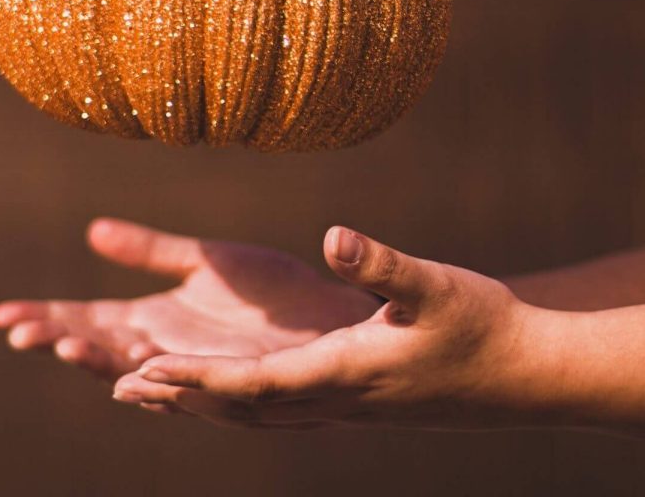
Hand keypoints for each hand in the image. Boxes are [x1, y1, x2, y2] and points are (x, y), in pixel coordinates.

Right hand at [0, 219, 380, 384]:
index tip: (0, 315)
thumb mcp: (202, 259)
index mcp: (153, 318)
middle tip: (18, 333)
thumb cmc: (266, 292)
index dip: (46, 317)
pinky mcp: (227, 378)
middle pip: (98, 346)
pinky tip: (128, 378)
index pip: (86, 320)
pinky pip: (183, 385)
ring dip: (96, 361)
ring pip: (132, 368)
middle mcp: (165, 348)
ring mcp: (192, 366)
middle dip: (57, 339)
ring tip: (62, 346)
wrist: (325, 313)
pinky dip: (153, 384)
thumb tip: (91, 231)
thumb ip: (150, 249)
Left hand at [110, 227, 531, 429]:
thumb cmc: (482, 326)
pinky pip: (282, 402)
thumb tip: (332, 236)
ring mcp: (346, 404)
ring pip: (258, 409)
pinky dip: (239, 397)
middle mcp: (335, 399)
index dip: (195, 379)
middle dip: (179, 396)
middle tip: (118, 382)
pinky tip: (231, 386)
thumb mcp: (434, 284)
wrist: (526, 376)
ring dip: (202, 401)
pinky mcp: (358, 397)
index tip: (143, 369)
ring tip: (155, 388)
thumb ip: (381, 263)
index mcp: (344, 373)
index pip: (253, 384)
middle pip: (241, 405)